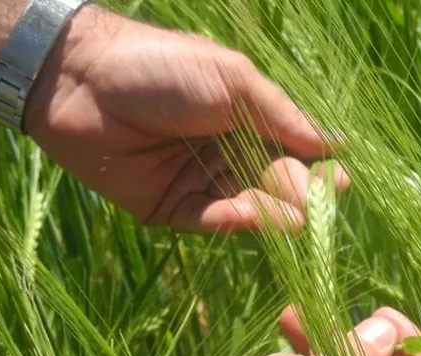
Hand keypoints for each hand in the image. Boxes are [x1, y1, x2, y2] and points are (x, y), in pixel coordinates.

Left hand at [25, 6, 348, 231]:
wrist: (81, 80)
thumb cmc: (161, 67)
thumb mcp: (232, 80)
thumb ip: (281, 116)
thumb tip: (334, 145)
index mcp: (244, 118)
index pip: (291, 151)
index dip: (315, 168)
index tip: (339, 183)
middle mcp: (226, 153)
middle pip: (273, 183)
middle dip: (298, 196)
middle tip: (320, 210)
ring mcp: (198, 182)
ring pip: (247, 206)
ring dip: (272, 215)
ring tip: (296, 222)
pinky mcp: (170, 208)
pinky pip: (209, 220)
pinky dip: (233, 221)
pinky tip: (254, 217)